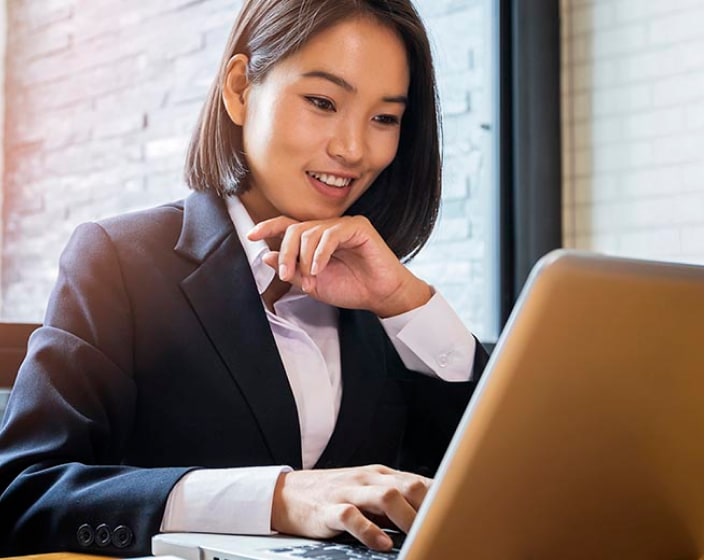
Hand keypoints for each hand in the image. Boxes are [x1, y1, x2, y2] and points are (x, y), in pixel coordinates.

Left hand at [247, 215, 431, 316]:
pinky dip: (321, 253)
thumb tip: (268, 256)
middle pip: (296, 229)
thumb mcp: (313, 283)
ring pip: (311, 232)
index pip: (289, 226)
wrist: (380, 296)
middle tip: (288, 275)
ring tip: (311, 277)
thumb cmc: (353, 288)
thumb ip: (293, 269)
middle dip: (287, 253)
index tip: (252, 236)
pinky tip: (320, 268)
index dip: (269, 227)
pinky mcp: (358, 227)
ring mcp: (344, 226)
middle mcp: (329, 229)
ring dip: (304, 258)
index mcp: (317, 240)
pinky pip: (331, 234)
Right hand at [270, 465, 430, 550]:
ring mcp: (348, 491)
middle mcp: (368, 479)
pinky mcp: (329, 509)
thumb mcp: (367, 491)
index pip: (418, 481)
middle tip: (440, 530)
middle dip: (428, 508)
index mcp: (381, 475)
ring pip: (385, 496)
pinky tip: (381, 544)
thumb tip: (430, 514)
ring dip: (406, 518)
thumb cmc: (335, 495)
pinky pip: (352, 516)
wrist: (288, 494)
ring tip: (417, 537)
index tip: (458, 517)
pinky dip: (369, 531)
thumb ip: (395, 499)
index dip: (441, 499)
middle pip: (407, 485)